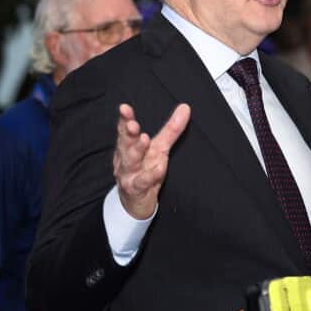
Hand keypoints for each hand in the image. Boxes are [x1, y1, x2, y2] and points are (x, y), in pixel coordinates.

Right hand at [113, 103, 190, 219]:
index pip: (125, 129)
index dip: (125, 119)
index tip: (124, 108)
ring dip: (136, 150)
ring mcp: (128, 174)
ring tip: (144, 139)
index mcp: (128, 146)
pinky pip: (142, 182)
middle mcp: (125, 158)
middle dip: (127, 133)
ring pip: (130, 161)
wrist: (135, 202)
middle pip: (125, 143)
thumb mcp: (160, 148)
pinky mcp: (135, 189)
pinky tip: (159, 168)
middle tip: (133, 124)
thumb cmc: (145, 170)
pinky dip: (150, 175)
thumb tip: (185, 108)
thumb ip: (171, 129)